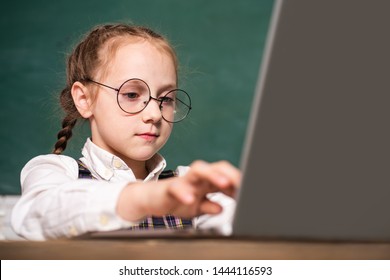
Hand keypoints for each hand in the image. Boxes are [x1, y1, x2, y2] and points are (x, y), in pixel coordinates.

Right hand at [116, 160, 240, 221]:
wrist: (150, 199)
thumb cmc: (176, 200)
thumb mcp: (197, 208)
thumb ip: (210, 206)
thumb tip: (222, 208)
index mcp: (207, 182)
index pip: (226, 177)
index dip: (238, 183)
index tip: (250, 193)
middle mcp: (198, 178)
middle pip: (217, 168)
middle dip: (232, 175)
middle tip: (244, 184)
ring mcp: (184, 180)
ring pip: (199, 170)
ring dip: (213, 176)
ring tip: (225, 184)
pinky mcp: (169, 186)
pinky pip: (177, 187)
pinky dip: (184, 192)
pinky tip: (190, 200)